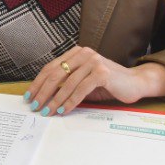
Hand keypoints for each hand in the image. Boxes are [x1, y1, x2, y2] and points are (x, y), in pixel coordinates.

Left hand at [23, 47, 164, 116]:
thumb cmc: (108, 85)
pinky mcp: (102, 72)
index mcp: (76, 53)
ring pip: (67, 83)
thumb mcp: (83, 82)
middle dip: (43, 92)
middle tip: (35, 106)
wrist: (135, 83)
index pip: (51, 68)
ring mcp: (93, 61)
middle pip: (55, 74)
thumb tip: (44, 97)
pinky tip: (63, 110)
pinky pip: (80, 89)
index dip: (38, 83)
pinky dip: (70, 101)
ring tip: (47, 111)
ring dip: (55, 100)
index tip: (29, 96)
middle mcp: (84, 53)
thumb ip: (67, 84)